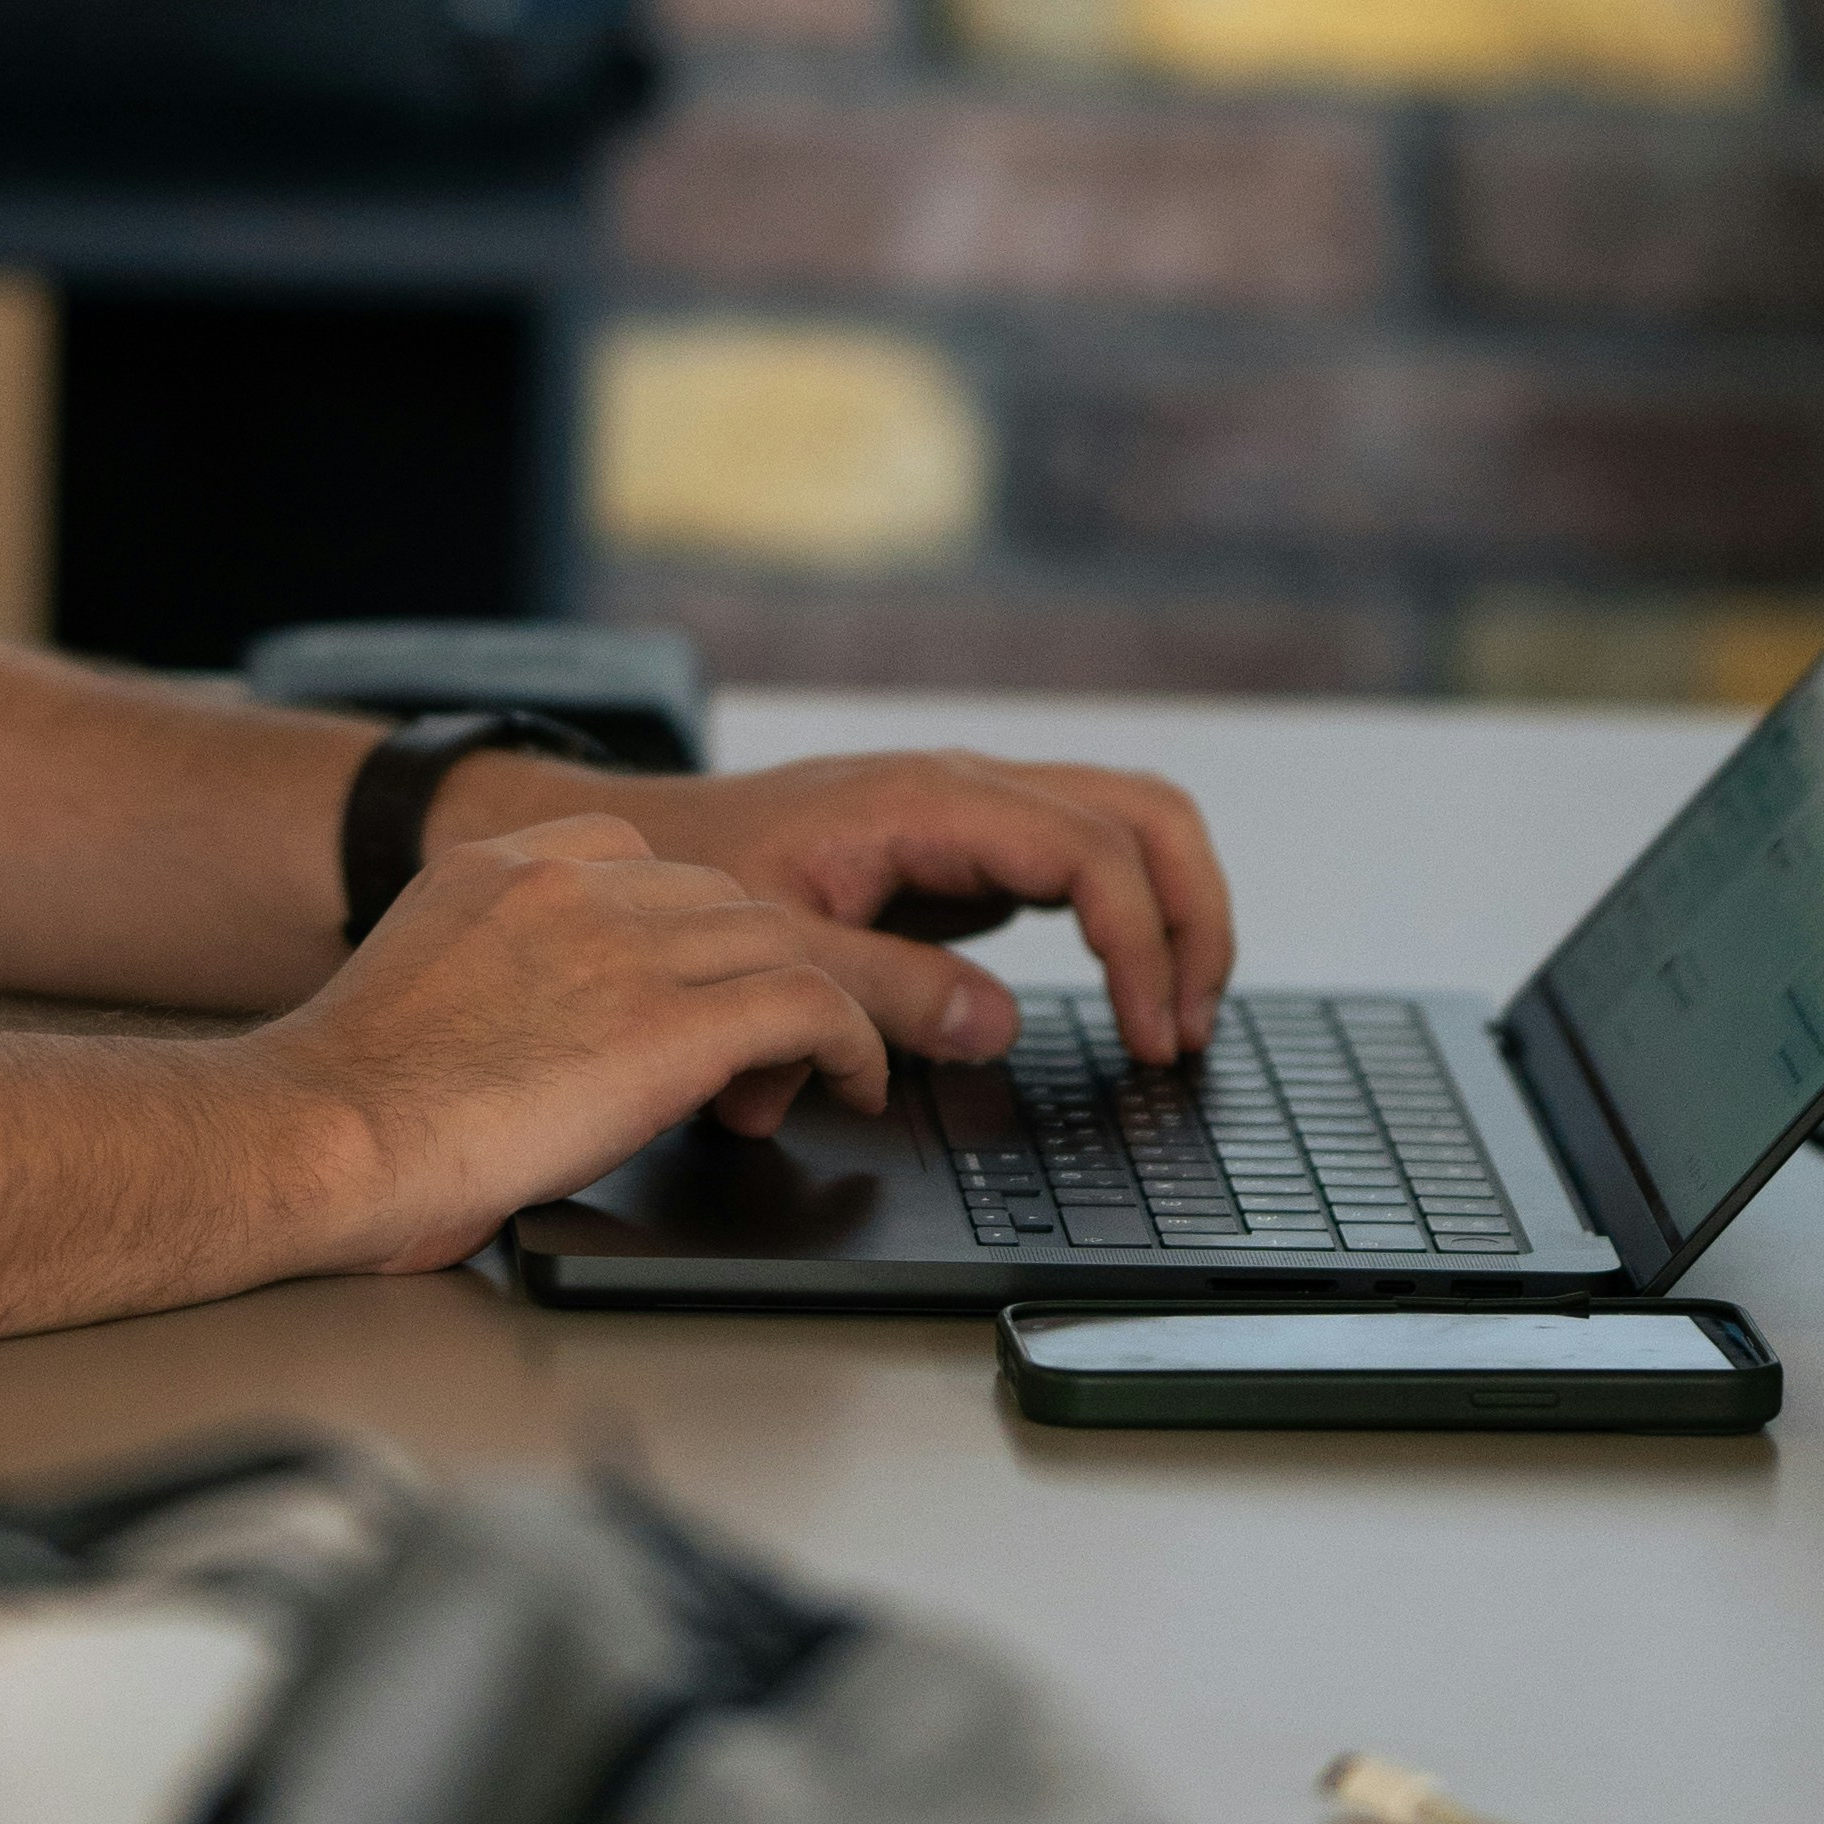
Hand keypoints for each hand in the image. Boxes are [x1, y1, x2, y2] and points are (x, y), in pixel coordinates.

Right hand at [230, 818, 891, 1275]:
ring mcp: (623, 946)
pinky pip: (808, 1004)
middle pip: (721, 896)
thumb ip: (502, 978)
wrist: (324, 1137)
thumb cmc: (345, 1112)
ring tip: (834, 1066)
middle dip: (755, 966)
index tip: (701, 978)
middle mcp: (568, 884)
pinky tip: (854, 1083)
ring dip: (816, 1006)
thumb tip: (550, 1041)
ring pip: (780, 940)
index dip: (688, 923)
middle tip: (775, 1042)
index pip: (637, 853)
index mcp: (497, 868)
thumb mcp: (426, 990)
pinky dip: (849, 1043)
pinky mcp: (668, 1025)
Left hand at [451, 743, 1232, 1069]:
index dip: (1140, 946)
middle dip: (1192, 918)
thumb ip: (883, 988)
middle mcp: (966, 787)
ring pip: (1131, 822)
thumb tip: (999, 1025)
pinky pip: (1087, 858)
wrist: (631, 849)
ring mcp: (974, 811)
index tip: (1152, 1036)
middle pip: (1144, 814)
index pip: (1089, 853)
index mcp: (927, 799)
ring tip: (1182, 1013)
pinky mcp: (968, 848)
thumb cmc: (688, 881)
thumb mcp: (777, 943)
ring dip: (1177, 912)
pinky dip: (1130, 916)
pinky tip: (1128, 993)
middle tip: (1190, 1026)